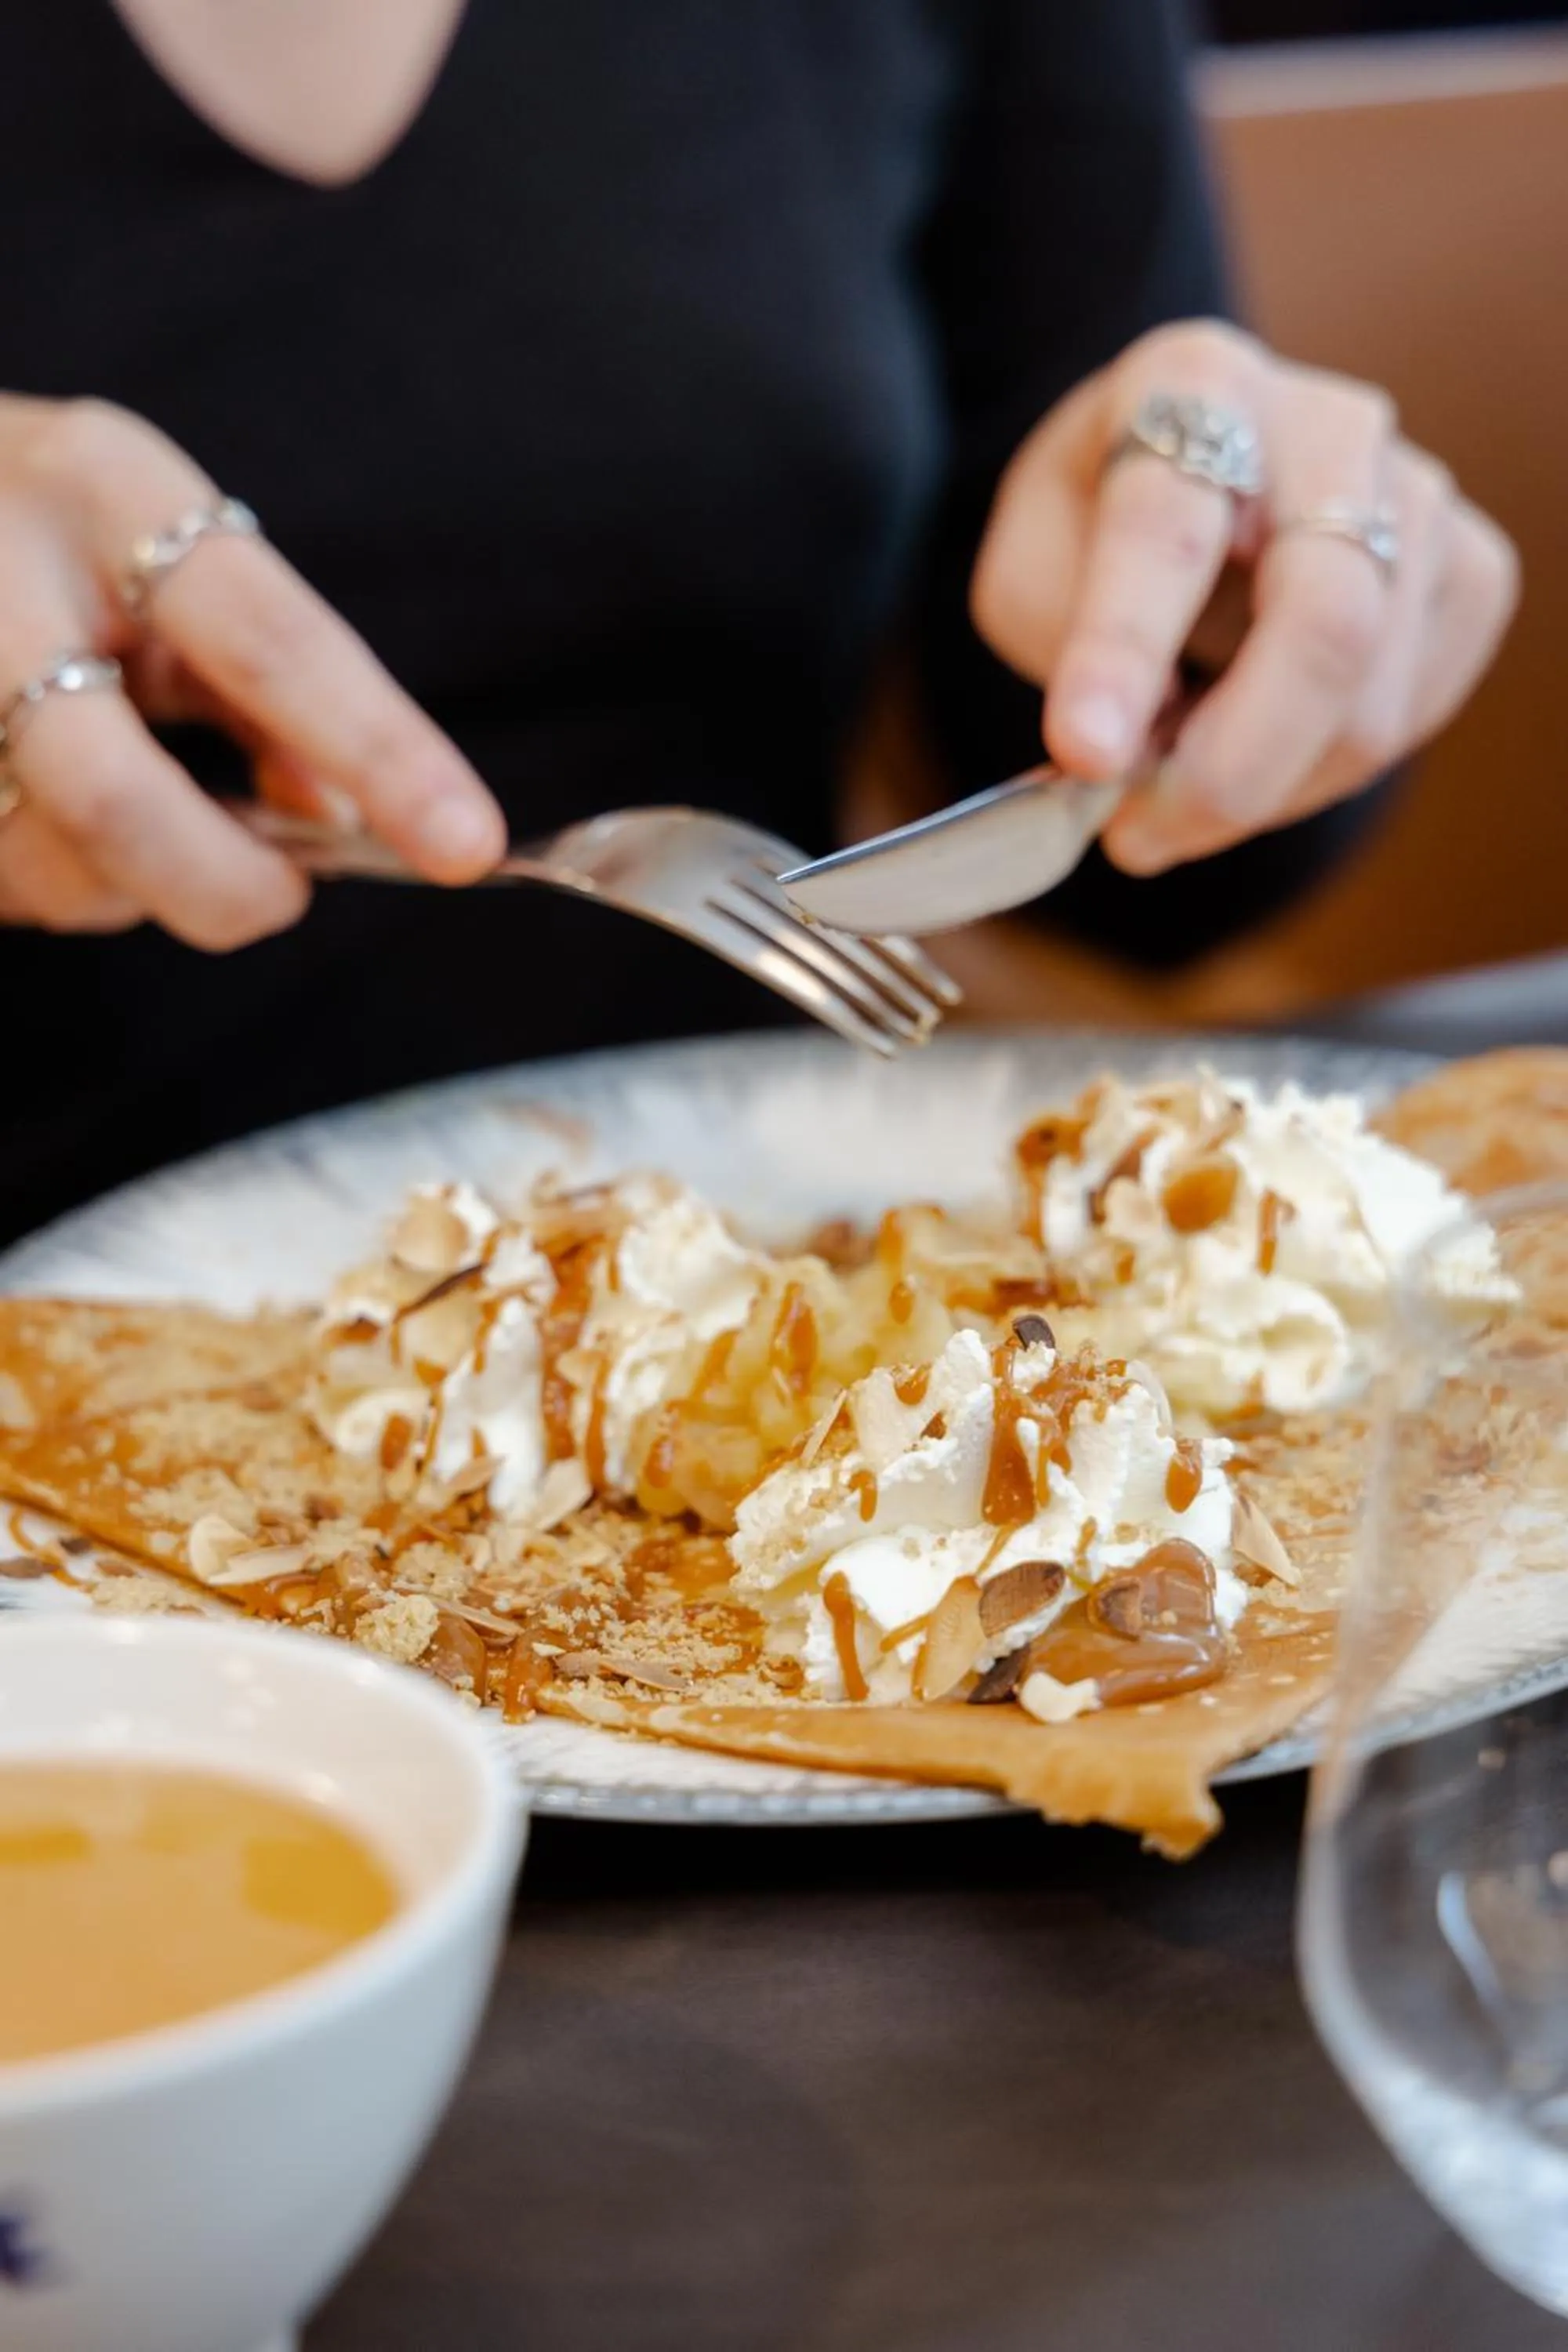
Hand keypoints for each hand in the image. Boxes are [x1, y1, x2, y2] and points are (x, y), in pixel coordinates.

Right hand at [0, 397, 504, 945]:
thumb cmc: (56, 537)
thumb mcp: (170, 557)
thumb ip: (270, 688)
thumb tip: (348, 821)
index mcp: (103, 488)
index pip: (269, 642)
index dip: (380, 754)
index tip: (465, 844)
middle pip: (115, 795)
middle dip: (222, 884)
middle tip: (283, 895)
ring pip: (48, 861)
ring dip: (131, 884)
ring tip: (145, 817)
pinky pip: (4, 879)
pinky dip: (66, 878)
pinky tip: (55, 811)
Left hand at [970, 321, 1518, 874]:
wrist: (1198, 473)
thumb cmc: (1102, 526)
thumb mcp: (1032, 568)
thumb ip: (1065, 650)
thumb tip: (1131, 764)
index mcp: (1194, 386)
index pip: (1166, 531)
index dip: (1122, 656)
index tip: (1083, 754)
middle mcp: (1329, 424)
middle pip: (1325, 625)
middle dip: (1229, 770)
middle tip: (1138, 836)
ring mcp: (1419, 494)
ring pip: (1370, 705)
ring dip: (1260, 789)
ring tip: (1179, 778)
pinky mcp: (1469, 571)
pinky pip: (1410, 720)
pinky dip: (1317, 774)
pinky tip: (1259, 740)